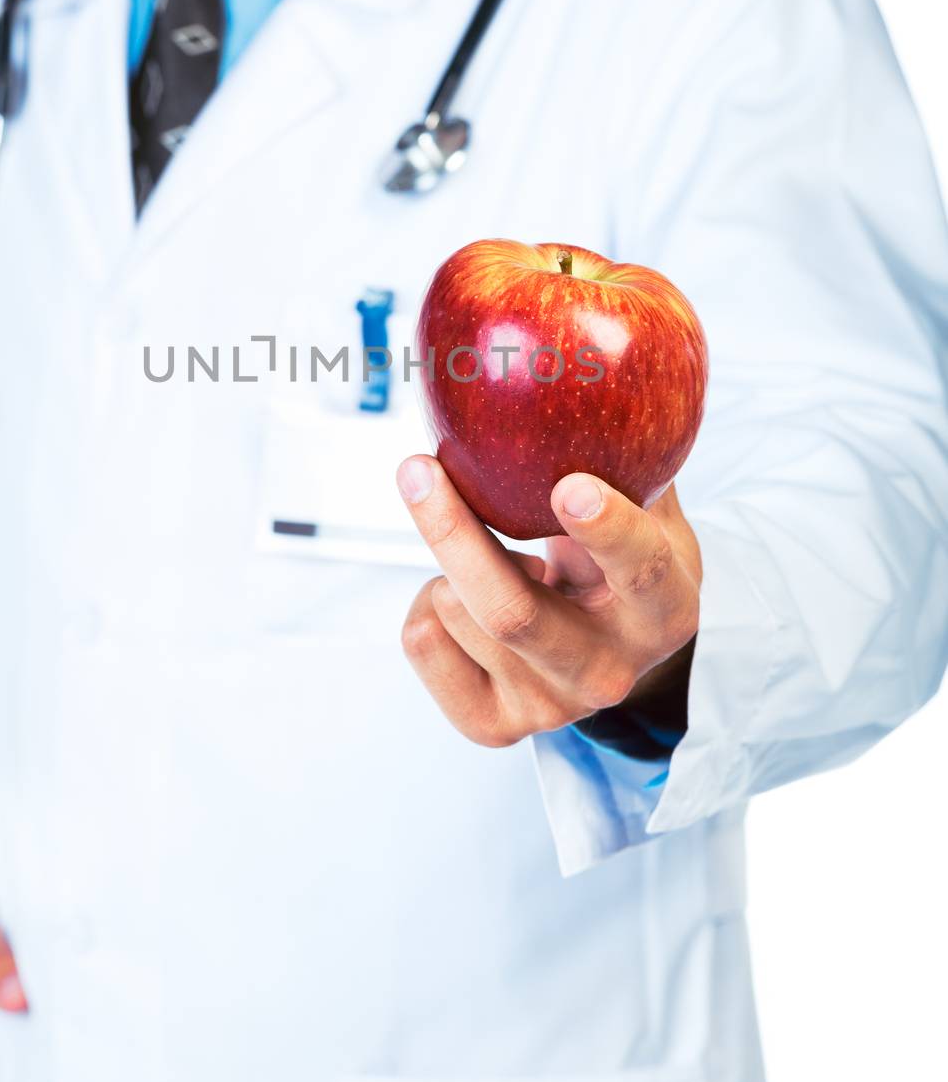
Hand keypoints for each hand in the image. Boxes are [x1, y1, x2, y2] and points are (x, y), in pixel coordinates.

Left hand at [397, 456, 701, 747]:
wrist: (619, 654)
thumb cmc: (628, 560)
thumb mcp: (651, 509)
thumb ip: (632, 448)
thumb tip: (596, 356)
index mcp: (663, 609)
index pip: (640, 571)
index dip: (605, 530)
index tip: (569, 485)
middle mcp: (609, 671)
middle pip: (511, 612)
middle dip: (455, 535)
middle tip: (417, 465)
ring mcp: (548, 709)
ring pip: (456, 613)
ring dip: (448, 562)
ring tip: (491, 554)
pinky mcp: (493, 725)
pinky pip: (423, 641)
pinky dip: (426, 601)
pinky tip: (465, 596)